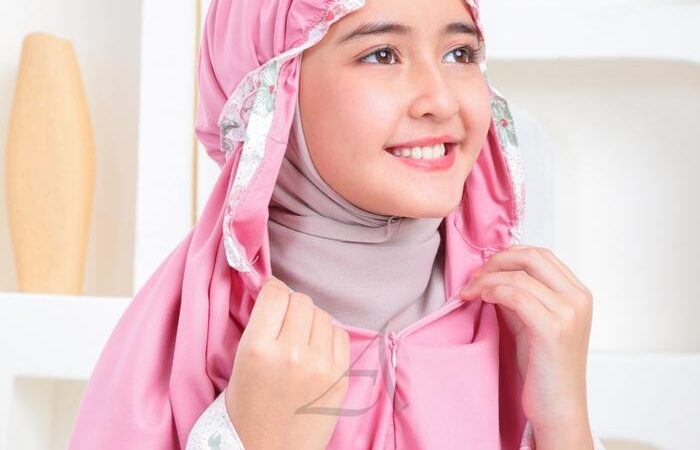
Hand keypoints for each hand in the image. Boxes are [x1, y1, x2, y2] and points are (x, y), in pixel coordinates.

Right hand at [225, 276, 350, 449]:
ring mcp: (321, 366)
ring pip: (322, 314)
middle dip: (291, 308)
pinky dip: (327, 338)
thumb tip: (279, 291)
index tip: (271, 299)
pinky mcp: (341, 377)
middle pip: (301, 300)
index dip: (272, 292)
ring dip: (310, 322)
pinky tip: (315, 354)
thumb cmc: (246, 410)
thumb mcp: (240, 363)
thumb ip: (260, 325)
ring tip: (299, 343)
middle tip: (284, 325)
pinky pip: (339, 334)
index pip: (275, 292)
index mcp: (258, 349)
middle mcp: (293, 354)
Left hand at [458, 245, 593, 430]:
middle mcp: (578, 299)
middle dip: (497, 261)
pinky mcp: (553, 330)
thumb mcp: (531, 322)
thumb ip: (519, 296)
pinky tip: (479, 299)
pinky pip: (515, 295)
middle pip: (532, 256)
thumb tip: (492, 273)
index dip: (508, 255)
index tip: (485, 268)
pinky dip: (492, 291)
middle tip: (475, 276)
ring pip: (519, 276)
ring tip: (470, 291)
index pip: (541, 255)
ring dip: (487, 278)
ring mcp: (568, 313)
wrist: (557, 408)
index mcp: (578, 293)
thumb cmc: (543, 369)